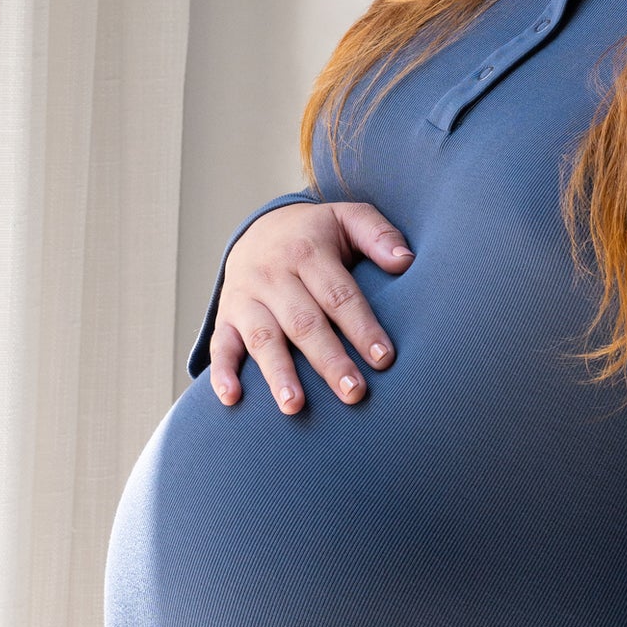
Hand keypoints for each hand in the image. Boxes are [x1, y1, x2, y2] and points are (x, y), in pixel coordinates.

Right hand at [209, 199, 413, 412]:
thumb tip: (406, 263)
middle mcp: (273, 275)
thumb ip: (379, 236)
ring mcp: (245, 297)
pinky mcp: (226, 317)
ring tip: (294, 406)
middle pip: (303, 322)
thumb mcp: (349, 219)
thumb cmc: (317, 234)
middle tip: (353, 392)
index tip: (383, 358)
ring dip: (278, 373)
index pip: (338, 295)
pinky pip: (220, 345)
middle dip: (329, 359)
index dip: (361, 326)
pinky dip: (222, 372)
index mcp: (307, 252)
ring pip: (263, 337)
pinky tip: (232, 399)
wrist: (260, 228)